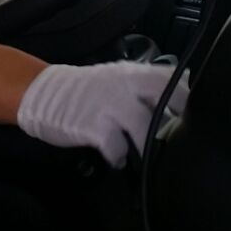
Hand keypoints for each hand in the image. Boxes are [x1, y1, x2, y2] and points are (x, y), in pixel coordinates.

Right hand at [14, 61, 187, 167]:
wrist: (43, 94)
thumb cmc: (84, 91)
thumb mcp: (116, 80)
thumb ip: (143, 88)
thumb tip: (176, 102)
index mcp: (133, 73)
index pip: (171, 77)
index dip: (185, 97)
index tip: (188, 114)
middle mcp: (125, 85)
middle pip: (165, 96)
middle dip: (175, 118)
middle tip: (173, 136)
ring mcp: (110, 106)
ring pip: (144, 128)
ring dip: (147, 144)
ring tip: (144, 153)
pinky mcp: (94, 127)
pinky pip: (118, 148)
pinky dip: (120, 157)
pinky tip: (117, 158)